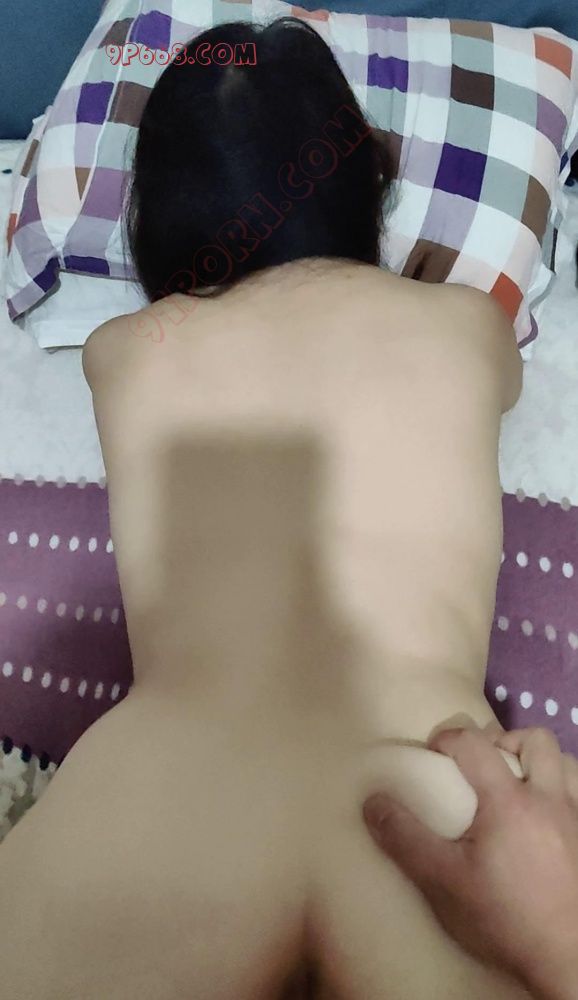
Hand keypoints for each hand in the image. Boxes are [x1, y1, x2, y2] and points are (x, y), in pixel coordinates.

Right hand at [362, 724, 577, 991]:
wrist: (568, 961)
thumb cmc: (505, 919)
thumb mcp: (444, 882)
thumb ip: (406, 839)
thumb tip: (373, 802)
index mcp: (509, 801)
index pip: (475, 744)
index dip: (449, 738)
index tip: (432, 754)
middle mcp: (549, 799)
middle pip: (535, 740)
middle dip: (505, 741)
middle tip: (482, 767)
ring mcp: (576, 819)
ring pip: (565, 764)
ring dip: (538, 764)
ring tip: (515, 788)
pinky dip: (559, 794)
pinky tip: (542, 822)